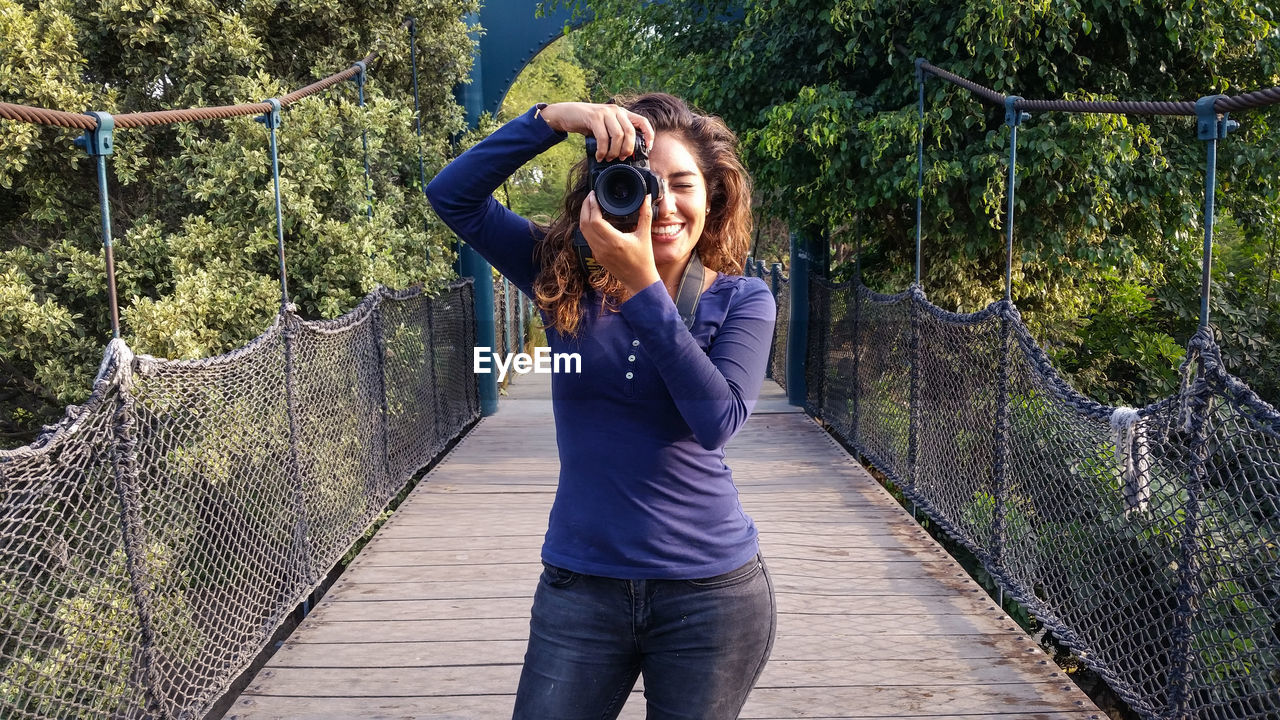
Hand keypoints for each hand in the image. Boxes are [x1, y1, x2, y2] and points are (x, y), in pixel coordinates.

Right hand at [538, 102, 656, 160]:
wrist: (566, 113)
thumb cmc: (587, 123)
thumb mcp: (605, 126)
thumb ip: (615, 134)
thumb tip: (626, 153)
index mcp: (622, 113)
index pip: (643, 121)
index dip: (648, 135)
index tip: (647, 148)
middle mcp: (616, 111)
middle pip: (630, 132)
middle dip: (627, 149)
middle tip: (621, 158)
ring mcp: (605, 112)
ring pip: (618, 135)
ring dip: (614, 151)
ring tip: (607, 158)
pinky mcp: (594, 117)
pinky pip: (603, 137)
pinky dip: (602, 150)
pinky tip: (599, 156)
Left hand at [579, 190, 660, 295]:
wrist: (639, 280)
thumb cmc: (643, 259)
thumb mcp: (645, 235)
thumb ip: (645, 215)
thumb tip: (646, 198)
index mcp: (614, 241)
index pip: (595, 220)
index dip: (592, 206)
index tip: (594, 195)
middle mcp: (603, 247)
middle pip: (584, 224)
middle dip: (585, 208)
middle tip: (590, 197)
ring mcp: (598, 253)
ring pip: (583, 231)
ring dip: (584, 217)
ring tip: (590, 205)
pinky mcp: (597, 256)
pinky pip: (587, 238)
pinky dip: (587, 226)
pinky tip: (592, 219)